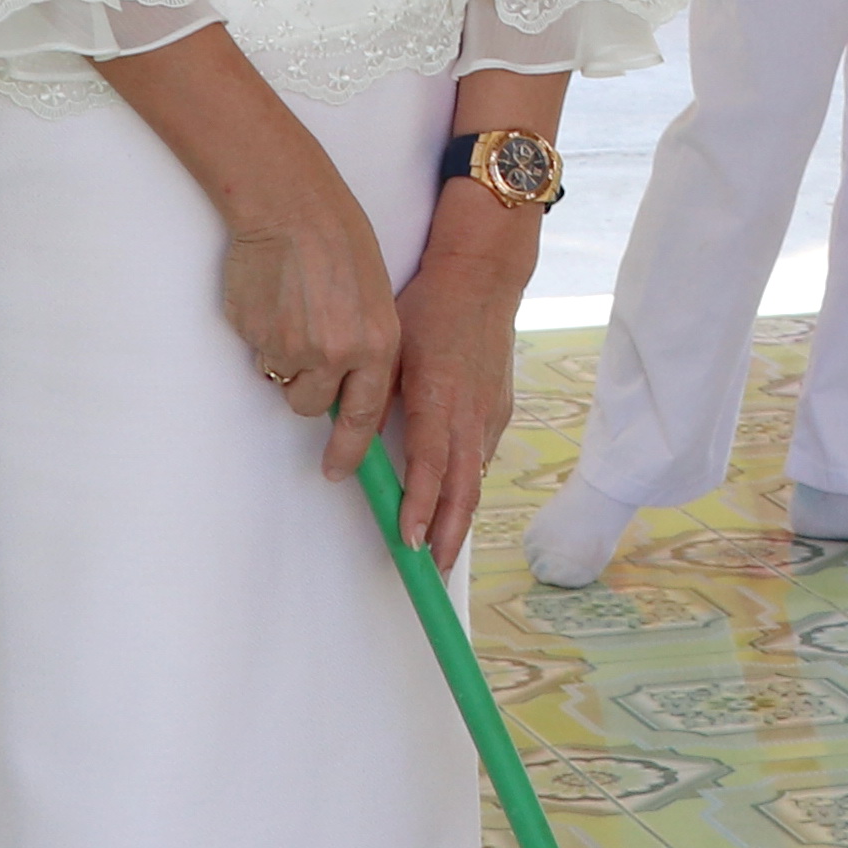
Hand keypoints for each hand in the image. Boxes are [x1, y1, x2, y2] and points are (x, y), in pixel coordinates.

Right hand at [216, 176, 404, 474]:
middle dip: (305, 387)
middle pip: (312, 405)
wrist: (291, 207)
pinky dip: (261, 334)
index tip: (337, 471)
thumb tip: (343, 386)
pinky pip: (257, 353)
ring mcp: (293, 348)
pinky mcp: (256, 337)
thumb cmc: (338, 243)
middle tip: (304, 346)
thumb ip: (364, 346)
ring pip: (281, 379)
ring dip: (282, 358)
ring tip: (290, 309)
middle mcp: (337, 355)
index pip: (364, 416)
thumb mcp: (375, 299)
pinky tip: (272, 296)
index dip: (349, 451)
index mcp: (377, 345)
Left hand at [381, 213, 534, 567]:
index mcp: (440, 397)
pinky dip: (467, 487)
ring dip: (458, 519)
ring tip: (440, 552)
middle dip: (446, 535)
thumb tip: (348, 439)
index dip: (419, 509)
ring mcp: (490, 412)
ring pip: (475, 479)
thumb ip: (373, 396)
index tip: (406, 541)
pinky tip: (455, 505)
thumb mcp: (391, 347)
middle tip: (429, 571)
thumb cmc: (429, 307)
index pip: (430, 468)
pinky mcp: (499, 408)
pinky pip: (481, 457)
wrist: (483, 277)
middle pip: (463, 490)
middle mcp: (471, 413)